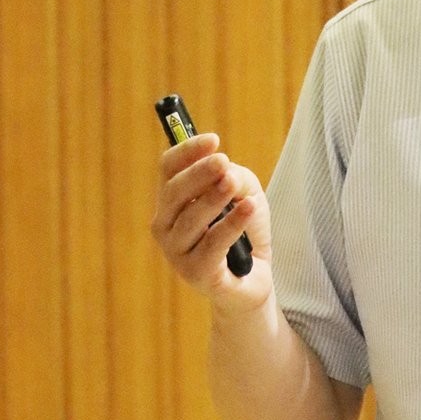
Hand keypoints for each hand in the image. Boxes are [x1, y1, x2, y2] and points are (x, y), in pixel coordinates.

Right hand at [151, 132, 272, 311]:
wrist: (254, 279)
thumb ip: (235, 177)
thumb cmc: (243, 232)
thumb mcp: (245, 194)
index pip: (168, 170)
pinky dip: (233, 224)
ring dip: (214, 198)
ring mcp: (177, 252)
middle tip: (223, 160)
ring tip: (233, 182)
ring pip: (192, 219)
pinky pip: (213, 244)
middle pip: (174, 192)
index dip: (187, 152)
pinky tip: (250, 208)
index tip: (213, 140)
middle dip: (199, 174)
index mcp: (171, 202)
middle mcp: (166, 226)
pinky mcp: (196, 273)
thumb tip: (224, 171)